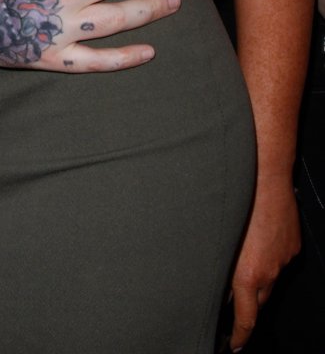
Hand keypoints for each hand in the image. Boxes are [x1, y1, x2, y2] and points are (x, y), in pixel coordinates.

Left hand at [228, 173, 299, 349]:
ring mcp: (283, 257)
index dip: (239, 335)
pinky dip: (267, 254)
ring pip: (269, 277)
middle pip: (258, 300)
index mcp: (248, 273)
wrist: (263, 174)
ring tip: (242, 256)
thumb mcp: (217, 237)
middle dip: (246, 304)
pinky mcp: (292, 244)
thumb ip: (218, 264)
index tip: (234, 345)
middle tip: (232, 303)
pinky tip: (256, 236)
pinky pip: (278, 258)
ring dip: (256, 274)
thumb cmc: (235, 199)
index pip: (246, 318)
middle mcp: (269, 270)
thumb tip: (217, 282)